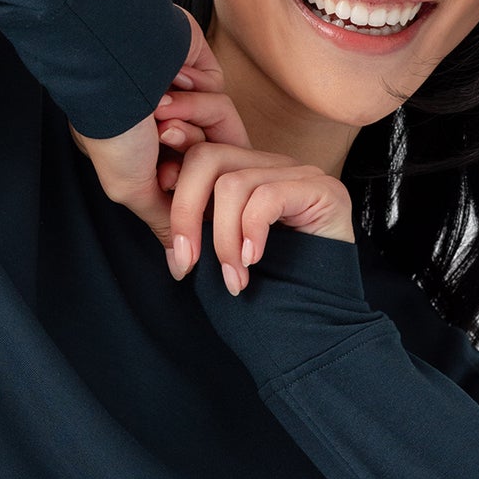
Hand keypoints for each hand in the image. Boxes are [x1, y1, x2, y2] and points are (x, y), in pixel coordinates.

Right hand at [67, 7, 249, 246]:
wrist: (117, 66)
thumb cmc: (113, 128)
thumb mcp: (131, 188)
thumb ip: (164, 221)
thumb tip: (180, 267)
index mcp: (143, 156)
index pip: (185, 188)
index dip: (183, 189)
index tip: (165, 180)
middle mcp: (166, 131)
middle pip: (207, 164)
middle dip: (190, 158)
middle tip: (165, 143)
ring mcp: (186, 102)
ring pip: (217, 134)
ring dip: (190, 128)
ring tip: (161, 113)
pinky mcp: (204, 76)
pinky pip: (222, 102)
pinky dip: (198, 101)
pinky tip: (171, 88)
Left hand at [160, 134, 354, 293]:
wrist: (317, 326)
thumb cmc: (264, 293)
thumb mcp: (214, 251)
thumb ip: (193, 222)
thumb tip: (155, 199)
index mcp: (244, 173)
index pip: (197, 153)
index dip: (173, 188)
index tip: (172, 241)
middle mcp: (271, 165)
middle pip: (207, 158)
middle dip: (186, 214)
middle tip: (187, 264)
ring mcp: (299, 173)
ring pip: (233, 184)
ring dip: (223, 239)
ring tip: (233, 278)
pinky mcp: (323, 190)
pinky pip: (267, 197)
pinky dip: (251, 233)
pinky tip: (253, 262)